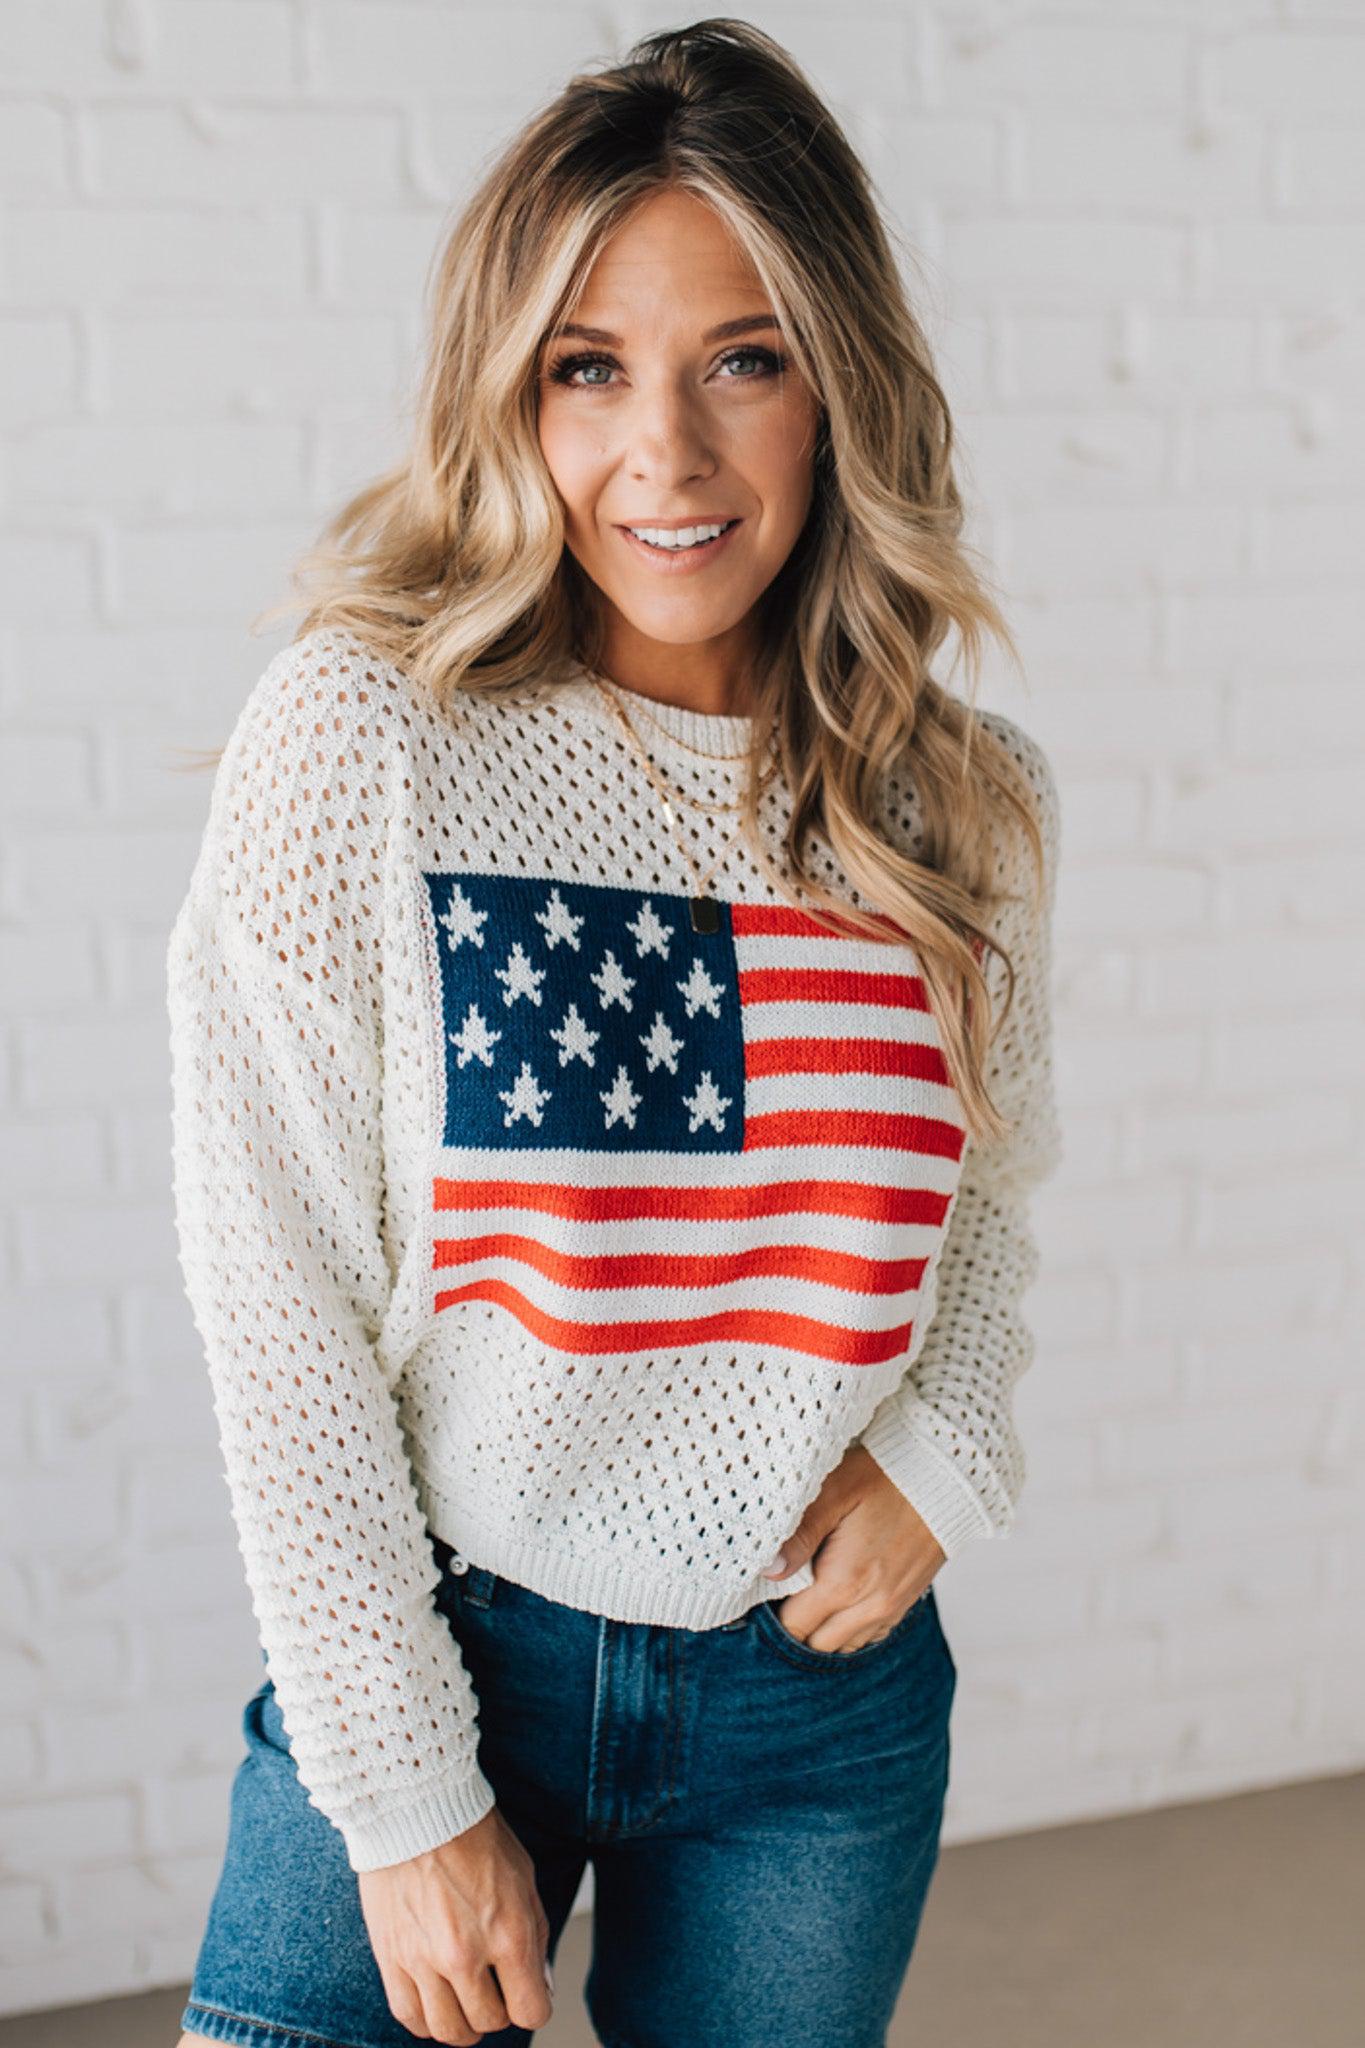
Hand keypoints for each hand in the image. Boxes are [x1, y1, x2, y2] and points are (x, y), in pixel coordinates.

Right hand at [357, 1804, 553, 2043]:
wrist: (417, 1807)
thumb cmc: (473, 1835)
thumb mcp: (524, 1878)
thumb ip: (535, 1935)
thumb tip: (539, 1982)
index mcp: (508, 1934)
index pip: (530, 2011)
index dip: (534, 2004)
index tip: (528, 1993)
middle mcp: (465, 1955)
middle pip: (489, 2022)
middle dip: (499, 2009)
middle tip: (495, 1986)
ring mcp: (424, 1960)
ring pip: (448, 2030)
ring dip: (463, 2022)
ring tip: (465, 1999)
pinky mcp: (391, 1958)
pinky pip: (410, 2016)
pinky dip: (426, 2019)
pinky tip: (435, 2000)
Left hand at [760, 1444, 945, 1653]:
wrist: (946, 1474)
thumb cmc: (884, 1475)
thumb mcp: (833, 1492)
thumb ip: (798, 1534)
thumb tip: (767, 1571)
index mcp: (844, 1584)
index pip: (793, 1627)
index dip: (772, 1611)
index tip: (765, 1587)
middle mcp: (870, 1607)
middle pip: (816, 1644)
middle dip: (796, 1623)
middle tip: (784, 1588)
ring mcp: (891, 1608)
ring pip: (844, 1645)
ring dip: (823, 1628)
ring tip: (811, 1592)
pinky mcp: (906, 1602)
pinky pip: (870, 1636)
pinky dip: (850, 1627)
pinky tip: (841, 1597)